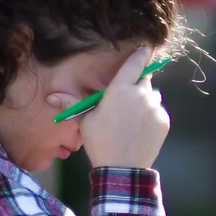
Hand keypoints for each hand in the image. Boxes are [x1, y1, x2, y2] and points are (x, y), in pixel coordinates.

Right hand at [80, 47, 170, 170]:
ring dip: (145, 100)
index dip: (141, 54)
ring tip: (132, 117)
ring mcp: (155, 108)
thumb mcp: (85, 121)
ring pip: (152, 96)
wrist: (122, 168)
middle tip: (126, 99)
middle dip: (137, 84)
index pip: (135, 64)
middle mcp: (141, 94)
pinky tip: (140, 129)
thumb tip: (51, 96)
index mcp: (120, 90)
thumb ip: (73, 103)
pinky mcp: (164, 121)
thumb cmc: (101, 141)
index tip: (145, 48)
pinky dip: (152, 116)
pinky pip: (158, 112)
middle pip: (144, 80)